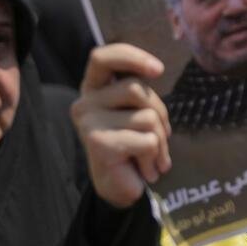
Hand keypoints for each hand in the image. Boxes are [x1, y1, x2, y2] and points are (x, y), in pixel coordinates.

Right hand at [70, 43, 171, 208]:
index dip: (131, 57)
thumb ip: (138, 91)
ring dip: (161, 141)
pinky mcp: (100, 144)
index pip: (102, 57)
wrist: (120, 188)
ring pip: (147, 117)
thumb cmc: (132, 146)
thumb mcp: (135, 112)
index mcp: (93, 89)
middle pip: (135, 89)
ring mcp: (89, 123)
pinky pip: (147, 141)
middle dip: (160, 113)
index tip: (158, 70)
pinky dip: (155, 158)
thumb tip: (154, 68)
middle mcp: (85, 103)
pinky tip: (146, 170)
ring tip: (152, 157)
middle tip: (160, 137)